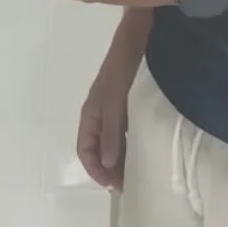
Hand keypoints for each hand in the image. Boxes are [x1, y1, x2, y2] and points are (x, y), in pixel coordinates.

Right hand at [78, 50, 138, 190]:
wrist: (135, 41)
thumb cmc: (121, 72)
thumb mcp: (115, 103)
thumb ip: (111, 132)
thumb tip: (106, 164)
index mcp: (90, 114)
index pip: (85, 149)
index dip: (94, 169)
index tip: (112, 185)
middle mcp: (99, 114)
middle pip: (97, 148)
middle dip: (108, 167)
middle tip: (127, 184)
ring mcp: (113, 109)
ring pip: (111, 141)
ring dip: (119, 157)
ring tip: (135, 173)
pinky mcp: (126, 105)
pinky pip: (123, 131)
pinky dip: (129, 144)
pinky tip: (142, 150)